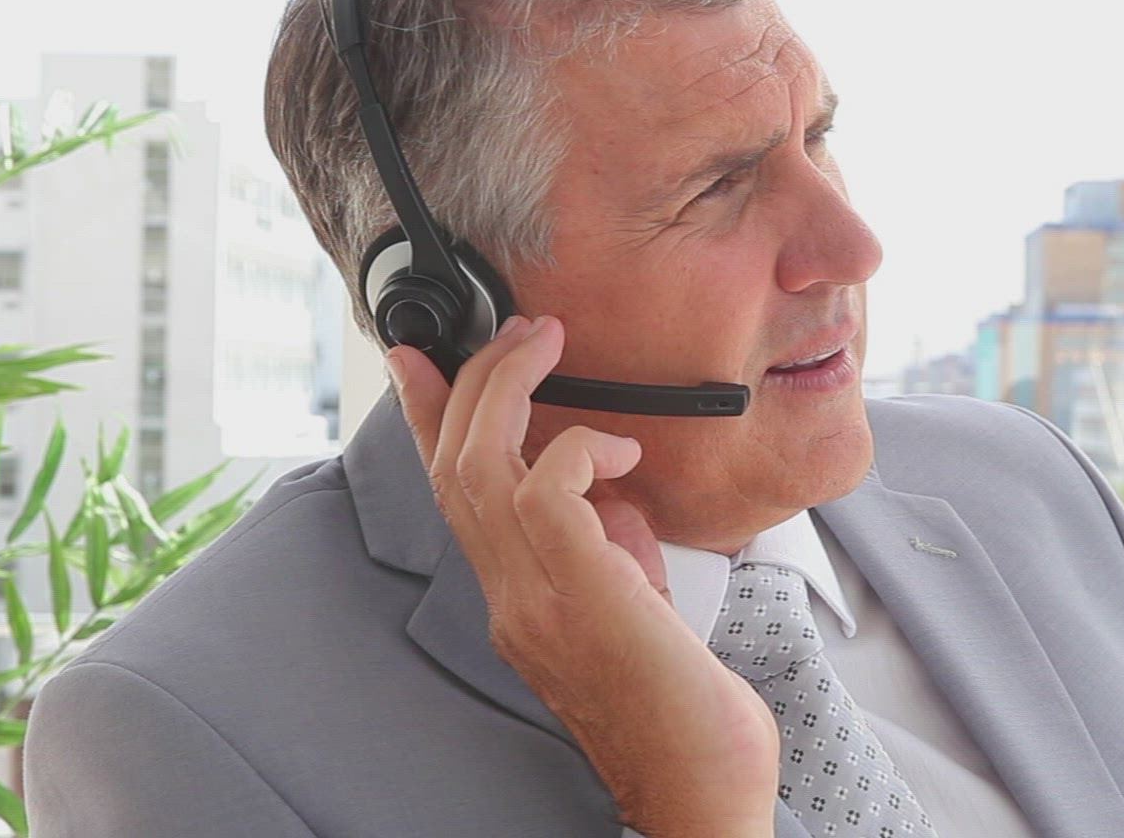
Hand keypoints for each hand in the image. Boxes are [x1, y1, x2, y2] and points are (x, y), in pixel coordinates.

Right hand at [387, 315, 778, 837]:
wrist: (703, 792)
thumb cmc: (687, 712)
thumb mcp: (633, 607)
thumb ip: (606, 547)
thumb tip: (606, 484)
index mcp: (517, 601)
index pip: (453, 495)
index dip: (429, 419)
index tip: (421, 358)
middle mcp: (510, 600)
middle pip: (453, 466)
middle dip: (477, 381)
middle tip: (520, 332)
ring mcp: (536, 600)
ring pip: (481, 465)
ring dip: (513, 389)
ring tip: (549, 346)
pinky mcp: (581, 594)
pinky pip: (548, 488)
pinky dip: (580, 446)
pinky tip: (621, 450)